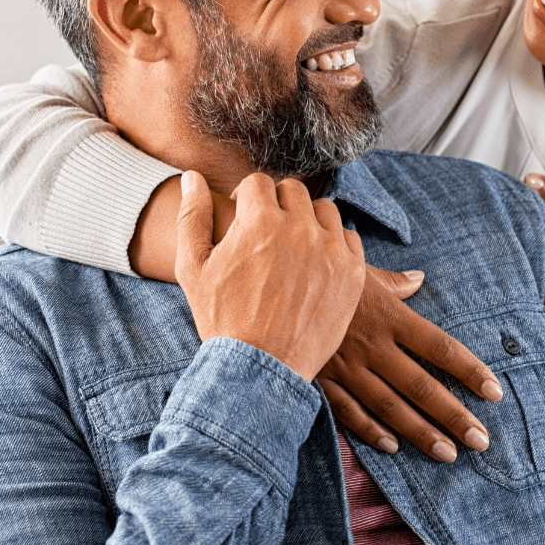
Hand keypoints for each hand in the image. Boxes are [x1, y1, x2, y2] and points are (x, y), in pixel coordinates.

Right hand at [175, 171, 364, 381]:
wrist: (260, 367)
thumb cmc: (221, 318)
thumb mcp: (193, 267)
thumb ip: (192, 216)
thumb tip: (192, 177)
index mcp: (259, 220)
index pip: (258, 182)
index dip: (246, 198)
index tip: (244, 218)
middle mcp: (299, 228)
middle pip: (293, 191)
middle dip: (277, 204)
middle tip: (267, 233)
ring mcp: (330, 250)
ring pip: (324, 210)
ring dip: (308, 219)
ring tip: (293, 245)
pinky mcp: (352, 273)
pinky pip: (348, 238)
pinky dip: (333, 244)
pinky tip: (315, 263)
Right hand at [316, 268, 502, 462]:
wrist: (273, 283)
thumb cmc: (321, 273)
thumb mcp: (360, 270)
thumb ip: (394, 282)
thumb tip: (419, 279)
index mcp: (389, 316)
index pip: (439, 347)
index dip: (469, 370)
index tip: (494, 392)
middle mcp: (373, 345)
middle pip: (421, 386)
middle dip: (454, 416)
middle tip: (481, 441)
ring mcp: (346, 365)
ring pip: (390, 406)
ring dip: (420, 433)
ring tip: (447, 454)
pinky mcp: (321, 379)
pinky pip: (349, 411)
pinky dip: (370, 431)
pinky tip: (393, 447)